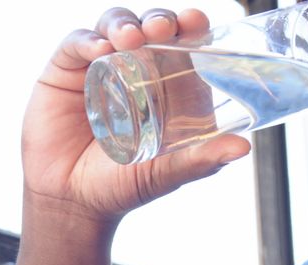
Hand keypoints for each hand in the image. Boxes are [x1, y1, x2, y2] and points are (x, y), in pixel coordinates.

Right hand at [21, 8, 251, 228]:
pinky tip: (98, 49)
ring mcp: (99, 66)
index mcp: (167, 85)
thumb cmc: (123, 186)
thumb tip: (242, 148)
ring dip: (124, 23)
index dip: (190, 26)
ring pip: (115, 25)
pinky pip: (77, 43)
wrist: (72, 202)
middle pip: (150, 26)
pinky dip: (88, 40)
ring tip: (130, 38)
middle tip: (162, 30)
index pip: (183, 42)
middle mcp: (135, 69)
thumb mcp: (166, 174)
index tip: (196, 23)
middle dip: (159, 20)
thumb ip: (201, 161)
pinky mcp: (66, 70)